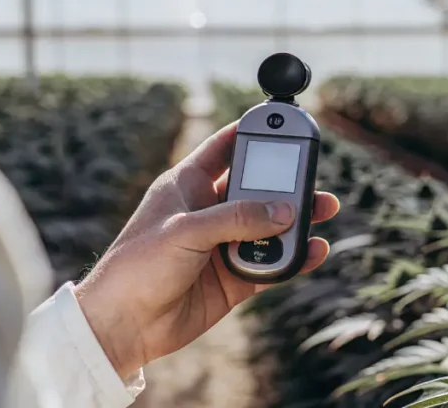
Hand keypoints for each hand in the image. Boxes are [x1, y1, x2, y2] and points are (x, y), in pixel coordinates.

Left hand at [74, 122, 339, 378]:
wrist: (122, 326)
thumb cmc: (138, 267)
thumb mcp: (187, 230)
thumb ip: (238, 218)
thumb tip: (286, 211)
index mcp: (187, 185)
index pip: (223, 147)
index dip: (250, 133)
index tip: (280, 122)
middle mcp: (207, 211)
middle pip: (255, 187)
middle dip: (286, 180)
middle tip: (315, 174)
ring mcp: (221, 245)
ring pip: (269, 225)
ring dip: (297, 218)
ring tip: (325, 209)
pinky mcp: (232, 278)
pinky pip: (271, 262)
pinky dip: (294, 257)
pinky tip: (314, 250)